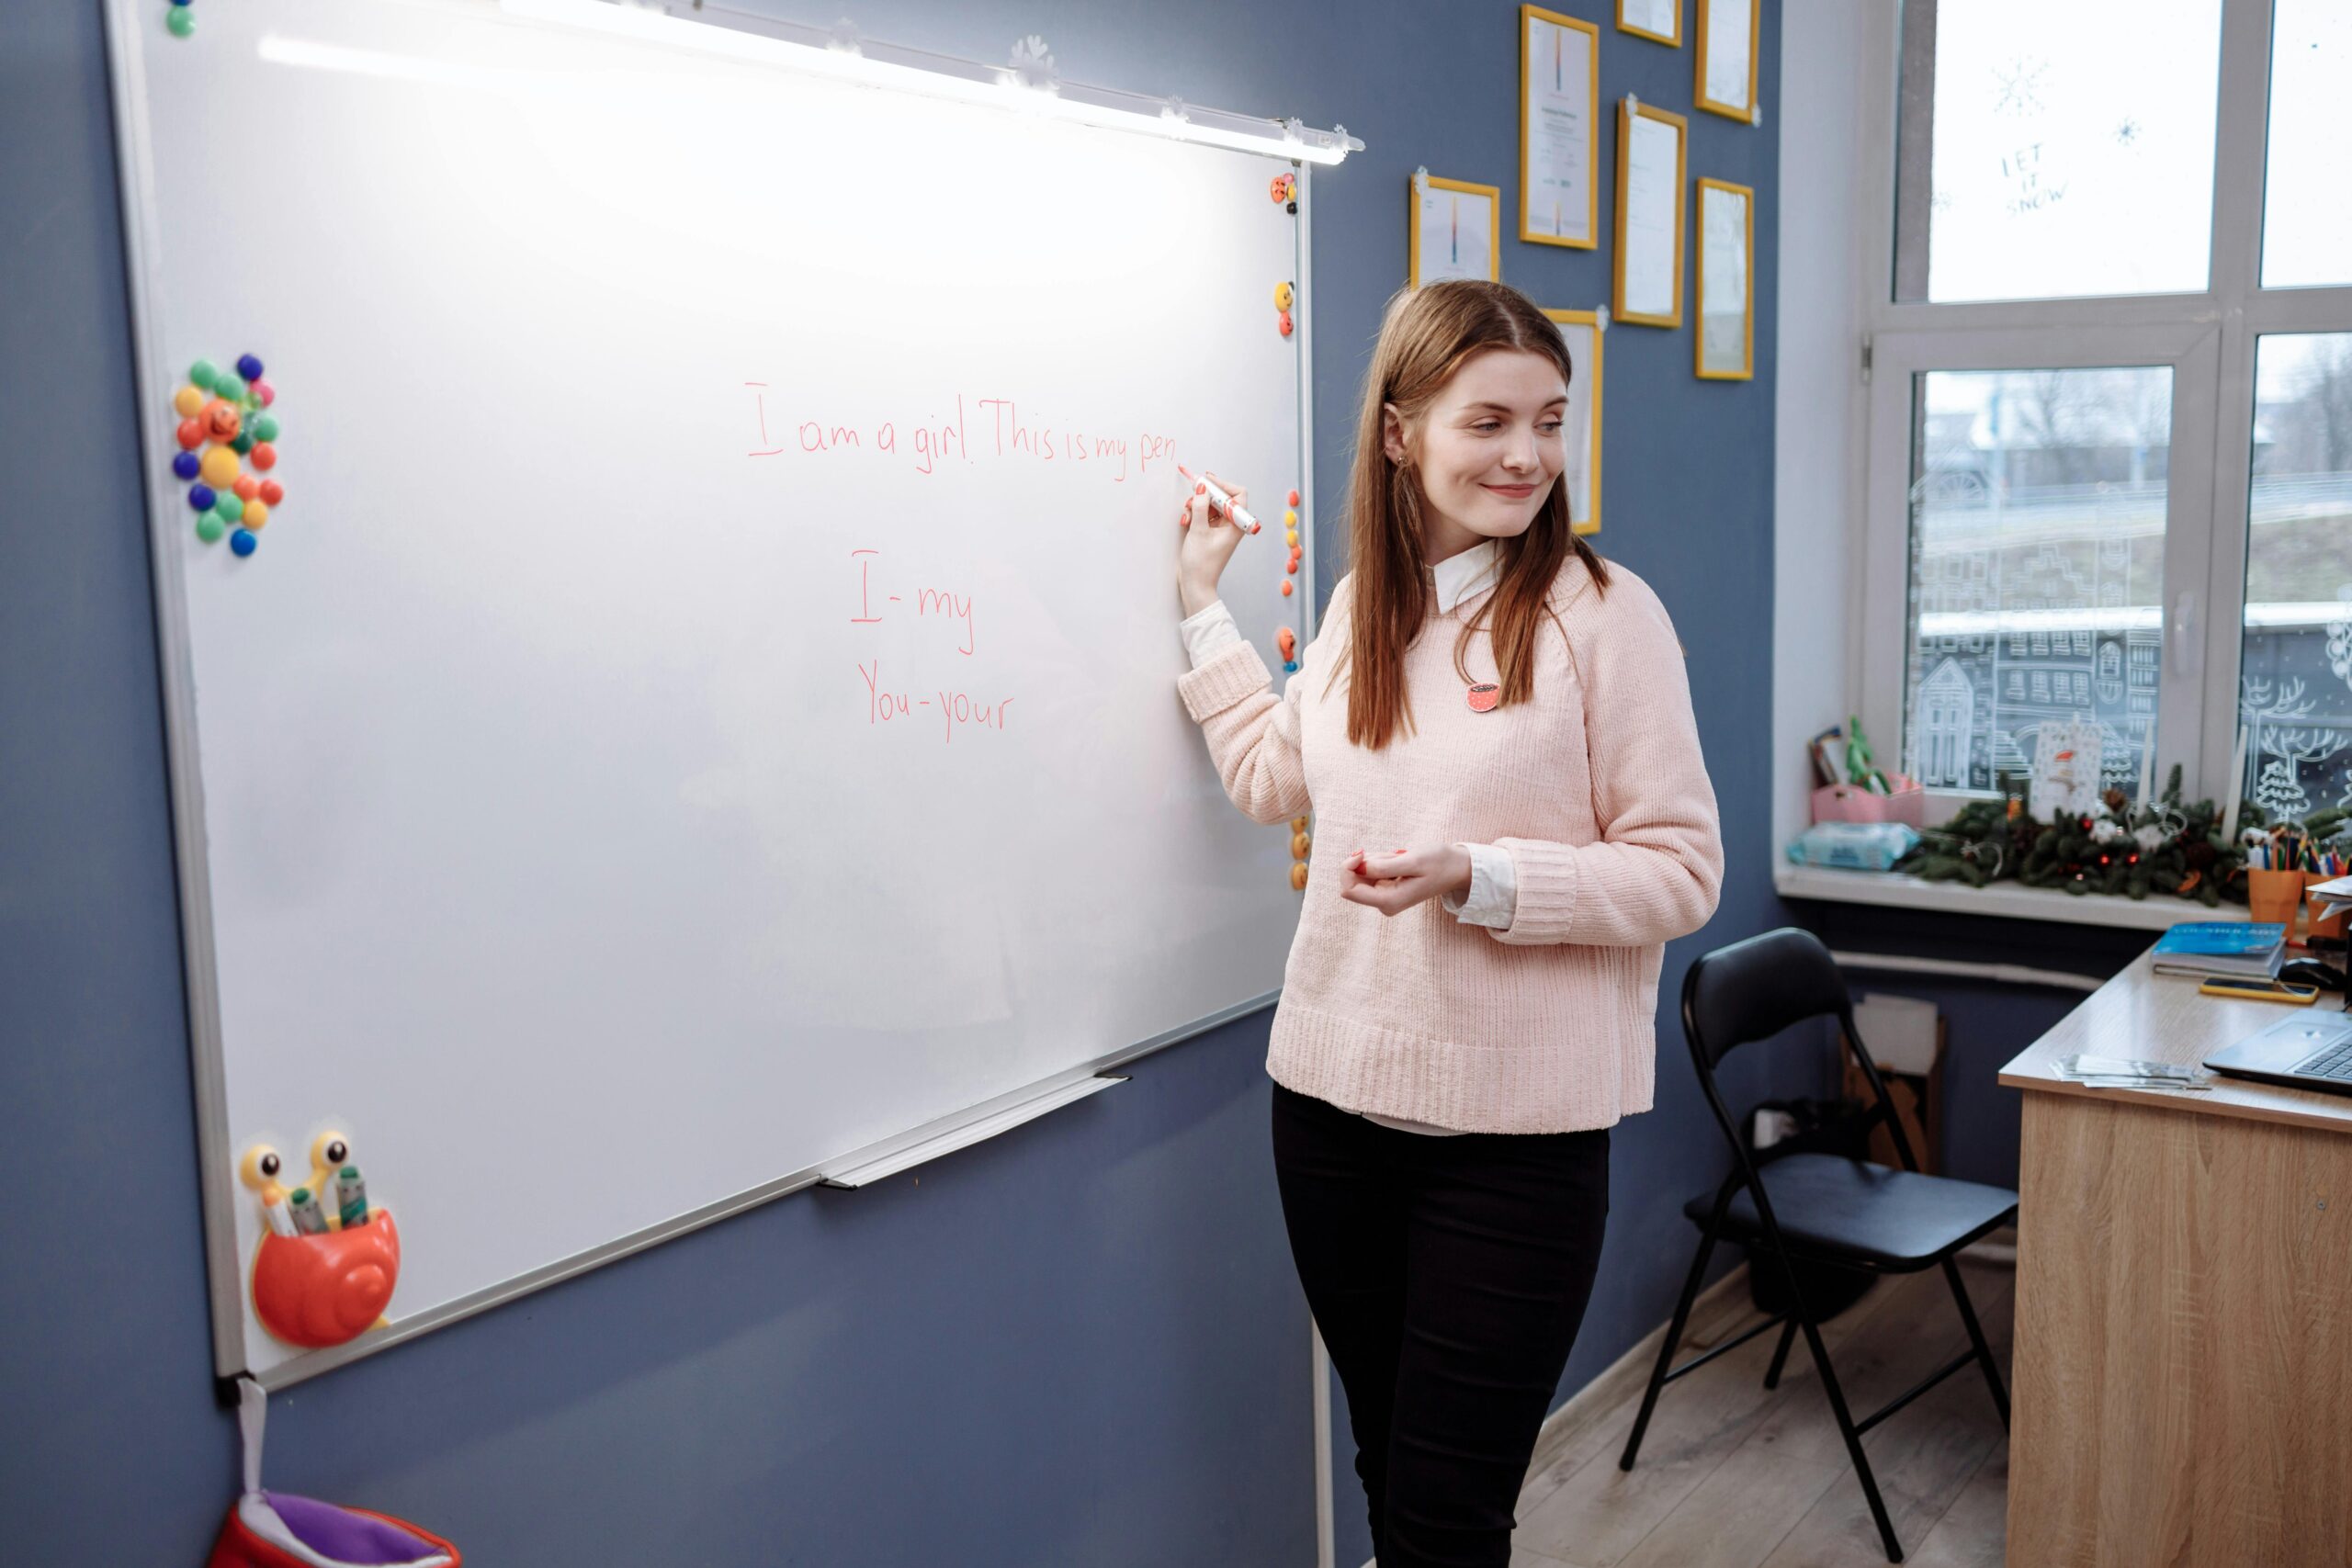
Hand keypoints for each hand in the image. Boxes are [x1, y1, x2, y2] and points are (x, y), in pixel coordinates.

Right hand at [1175, 472, 1248, 616]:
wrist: (1195, 584)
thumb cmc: (1201, 564)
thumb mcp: (1198, 531)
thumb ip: (1199, 506)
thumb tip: (1201, 487)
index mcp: (1236, 525)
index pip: (1237, 494)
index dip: (1222, 485)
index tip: (1206, 482)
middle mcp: (1231, 525)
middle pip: (1222, 498)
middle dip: (1205, 496)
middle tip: (1192, 497)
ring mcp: (1221, 528)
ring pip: (1210, 505)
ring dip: (1196, 506)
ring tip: (1187, 516)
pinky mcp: (1211, 532)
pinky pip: (1204, 515)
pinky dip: (1194, 515)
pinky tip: (1186, 522)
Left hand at [1338, 844, 1473, 916]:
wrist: (1457, 868)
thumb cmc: (1440, 863)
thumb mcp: (1414, 860)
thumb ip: (1385, 866)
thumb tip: (1359, 867)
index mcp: (1389, 901)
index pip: (1348, 890)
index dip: (1347, 868)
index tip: (1362, 853)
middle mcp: (1384, 904)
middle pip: (1352, 882)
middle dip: (1365, 862)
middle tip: (1391, 855)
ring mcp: (1385, 898)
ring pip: (1362, 874)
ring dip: (1376, 860)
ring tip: (1400, 859)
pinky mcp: (1387, 890)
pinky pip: (1371, 872)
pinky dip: (1381, 861)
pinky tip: (1400, 861)